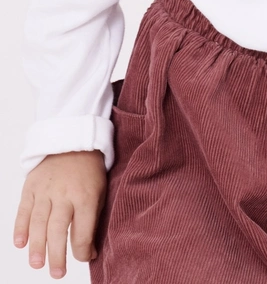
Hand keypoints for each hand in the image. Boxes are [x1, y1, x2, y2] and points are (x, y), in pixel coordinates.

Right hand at [13, 150, 106, 278]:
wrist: (73, 141)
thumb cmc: (89, 171)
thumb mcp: (100, 192)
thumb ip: (93, 221)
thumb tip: (88, 252)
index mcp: (86, 196)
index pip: (83, 230)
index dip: (82, 250)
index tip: (83, 258)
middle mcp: (65, 194)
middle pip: (58, 229)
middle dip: (57, 254)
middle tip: (57, 273)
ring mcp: (46, 190)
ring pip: (39, 222)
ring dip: (37, 245)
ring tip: (37, 264)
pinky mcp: (32, 186)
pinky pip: (24, 209)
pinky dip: (20, 227)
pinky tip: (20, 243)